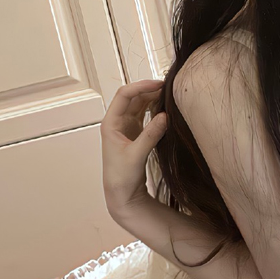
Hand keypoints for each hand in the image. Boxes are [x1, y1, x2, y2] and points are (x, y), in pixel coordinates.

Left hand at [100, 79, 166, 216]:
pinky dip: (154, 108)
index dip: (140, 86)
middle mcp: (117, 121)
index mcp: (110, 123)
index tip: (158, 84)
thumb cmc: (122, 177)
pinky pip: (145, 114)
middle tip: (168, 87)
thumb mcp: (137, 155)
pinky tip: (165, 107)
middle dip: (149, 89)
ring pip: (139, 104)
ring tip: (169, 94)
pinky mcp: (135, 133)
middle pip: (133, 97)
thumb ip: (150, 135)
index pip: (124, 95)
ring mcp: (126, 126)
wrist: (122, 194)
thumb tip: (165, 115)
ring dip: (152, 98)